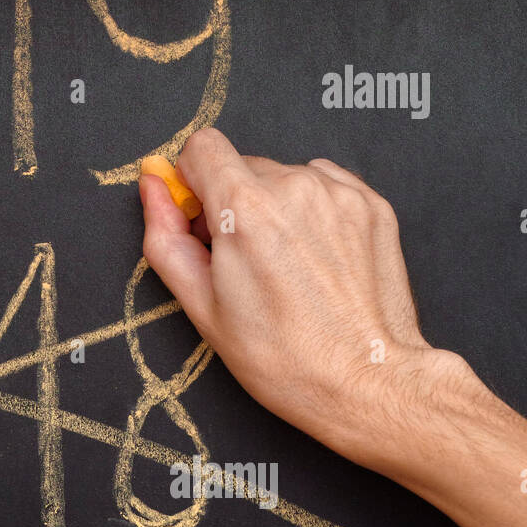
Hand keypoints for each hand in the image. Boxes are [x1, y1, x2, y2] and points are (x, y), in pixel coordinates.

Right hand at [139, 127, 463, 468]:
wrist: (365, 381)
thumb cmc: (282, 356)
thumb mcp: (201, 305)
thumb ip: (165, 236)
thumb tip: (153, 189)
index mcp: (244, 209)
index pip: (202, 146)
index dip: (192, 181)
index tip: (201, 217)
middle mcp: (295, 187)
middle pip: (242, 165)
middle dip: (234, 202)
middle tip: (245, 261)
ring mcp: (339, 194)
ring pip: (285, 177)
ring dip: (276, 207)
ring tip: (287, 266)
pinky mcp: (372, 205)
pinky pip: (324, 187)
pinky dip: (312, 212)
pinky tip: (315, 259)